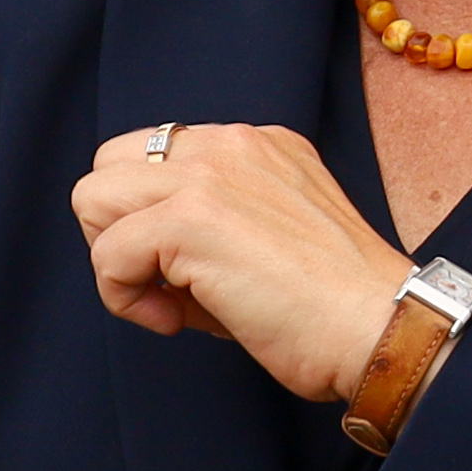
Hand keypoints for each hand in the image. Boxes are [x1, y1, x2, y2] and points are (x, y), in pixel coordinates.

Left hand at [69, 122, 411, 403]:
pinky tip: (175, 322)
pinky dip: (125, 298)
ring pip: (92, 196)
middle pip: (109, 162)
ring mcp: (209, 175)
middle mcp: (231, 143)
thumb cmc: (333, 306)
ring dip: (114, 259)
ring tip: (166, 301)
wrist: (379, 327)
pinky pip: (108, 254)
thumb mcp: (272, 234)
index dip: (151, 217)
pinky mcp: (190, 218)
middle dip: (117, 228)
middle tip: (161, 282)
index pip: (156, 155)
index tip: (189, 271)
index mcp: (256, 144)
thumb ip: (211, 222)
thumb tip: (139, 257)